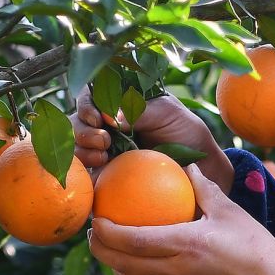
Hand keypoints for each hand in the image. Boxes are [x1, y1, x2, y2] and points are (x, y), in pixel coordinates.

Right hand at [75, 88, 233, 190]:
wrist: (200, 165)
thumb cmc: (184, 131)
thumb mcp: (167, 112)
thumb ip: (139, 111)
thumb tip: (110, 117)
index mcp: (117, 105)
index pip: (89, 98)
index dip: (86, 105)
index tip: (98, 118)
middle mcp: (105, 126)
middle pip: (75, 123)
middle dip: (82, 130)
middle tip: (104, 140)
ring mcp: (103, 151)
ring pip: (74, 148)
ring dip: (81, 151)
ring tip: (102, 156)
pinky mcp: (106, 176)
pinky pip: (86, 176)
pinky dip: (84, 174)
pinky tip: (98, 173)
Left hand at [89, 164, 274, 274]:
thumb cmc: (254, 245)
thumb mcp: (229, 211)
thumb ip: (204, 189)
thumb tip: (189, 167)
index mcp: (184, 244)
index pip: (132, 241)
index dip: (107, 232)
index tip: (96, 219)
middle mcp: (175, 270)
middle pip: (122, 264)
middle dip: (100, 250)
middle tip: (94, 233)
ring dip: (116, 267)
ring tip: (113, 249)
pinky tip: (142, 262)